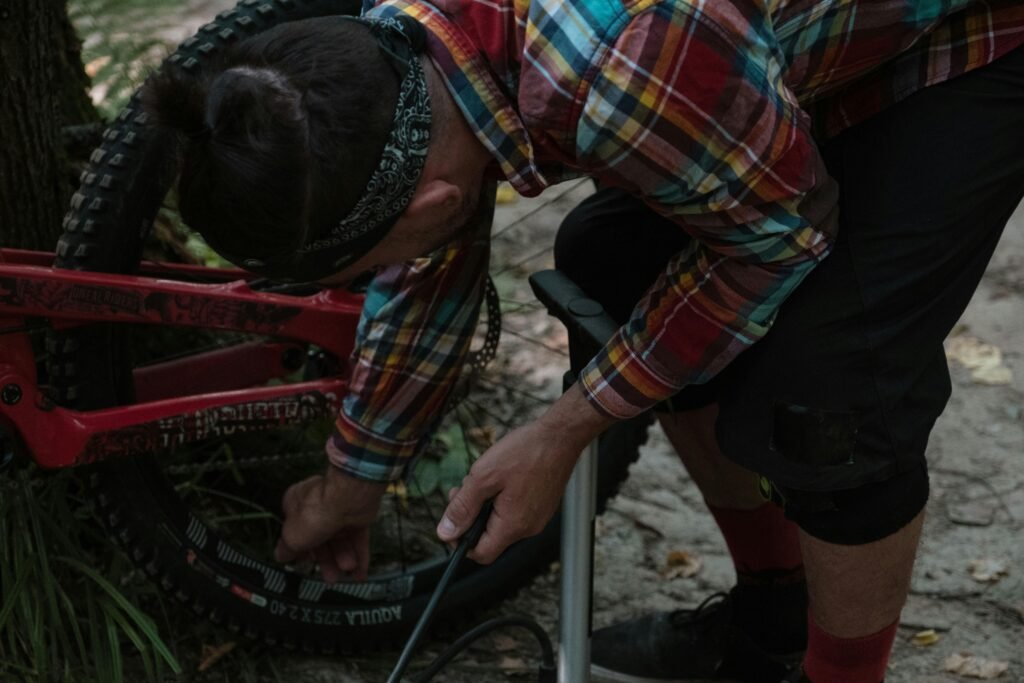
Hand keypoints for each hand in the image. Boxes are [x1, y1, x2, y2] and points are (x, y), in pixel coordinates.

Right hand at [275, 466, 386, 582]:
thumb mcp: (292, 537)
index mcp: (297, 508)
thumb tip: (281, 555)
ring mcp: (339, 512)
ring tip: (347, 568)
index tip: (306, 564)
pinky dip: (360, 556)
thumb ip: (288, 548)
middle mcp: (319, 509)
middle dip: (327, 561)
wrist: (347, 500)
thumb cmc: (316, 513)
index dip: (302, 551)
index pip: (298, 533)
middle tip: (330, 576)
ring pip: (341, 541)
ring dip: (344, 559)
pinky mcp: (358, 516)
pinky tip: (360, 571)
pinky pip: (358, 539)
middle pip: (322, 541)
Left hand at [437, 384, 614, 563]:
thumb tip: (445, 532)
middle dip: (471, 517)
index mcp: (513, 525)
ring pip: (501, 523)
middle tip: (464, 489)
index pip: (481, 553)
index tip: (453, 518)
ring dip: (485, 506)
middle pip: (490, 538)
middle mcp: (528, 528)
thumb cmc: (526, 452)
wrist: (560, 436)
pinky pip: (515, 512)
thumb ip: (463, 507)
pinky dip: (501, 500)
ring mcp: (538, 517)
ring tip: (484, 478)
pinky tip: (501, 478)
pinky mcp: (543, 506)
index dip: (460, 541)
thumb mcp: (484, 476)